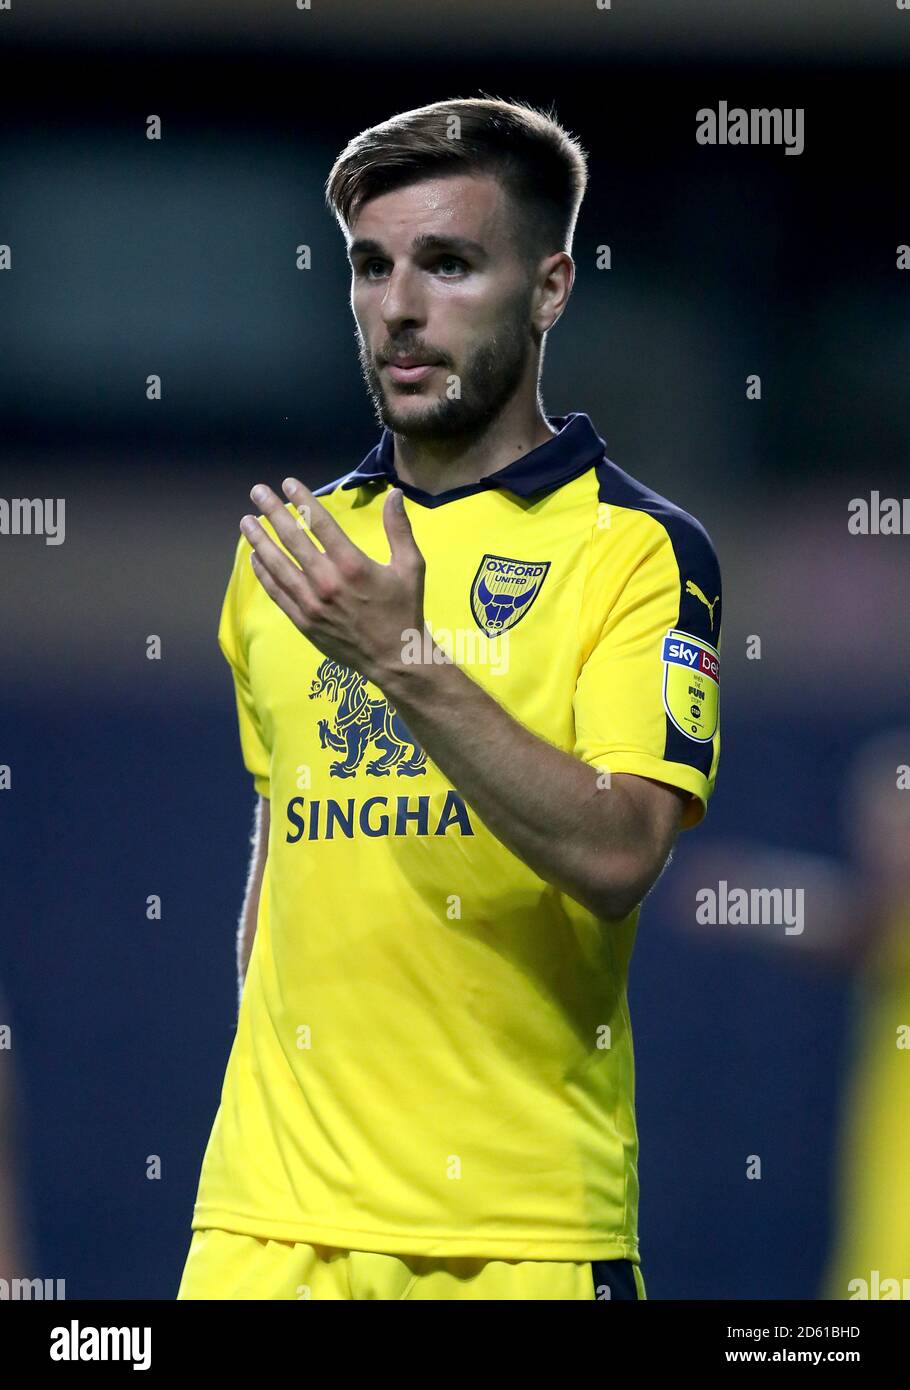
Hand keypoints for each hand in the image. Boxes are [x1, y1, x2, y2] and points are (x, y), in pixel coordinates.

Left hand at [239, 477, 426, 684]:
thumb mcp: (411, 566)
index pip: (319, 523)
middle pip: (292, 539)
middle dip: (272, 512)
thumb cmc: (404, 609)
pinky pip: (277, 593)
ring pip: (277, 565)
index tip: (288, 484)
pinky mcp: (304, 621)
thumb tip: (395, 494)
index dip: (301, 500)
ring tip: (245, 522)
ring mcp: (311, 603)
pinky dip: (263, 574)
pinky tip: (254, 558)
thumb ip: (399, 529)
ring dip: (259, 541)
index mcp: (352, 564)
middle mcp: (327, 581)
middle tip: (257, 492)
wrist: (394, 658)